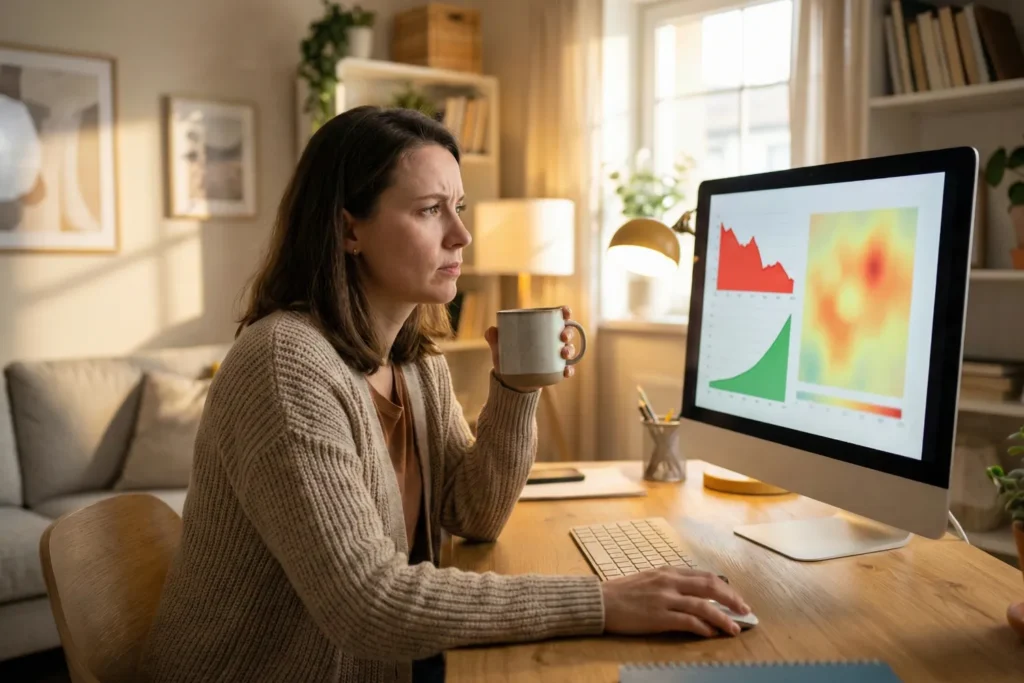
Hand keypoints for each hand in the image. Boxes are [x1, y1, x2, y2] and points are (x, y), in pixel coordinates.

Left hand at [485, 306, 578, 389]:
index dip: (565, 312)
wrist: (510, 382)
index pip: (557, 317)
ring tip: (564, 354)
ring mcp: (556, 357)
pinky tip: (566, 371)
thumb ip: (493, 338)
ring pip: (569, 349)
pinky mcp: (556, 371)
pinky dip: (569, 369)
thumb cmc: (507, 358)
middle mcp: (553, 341)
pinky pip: (567, 369)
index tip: (565, 312)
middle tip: (562, 337)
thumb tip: (492, 330)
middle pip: (567, 332)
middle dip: (569, 332)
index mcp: (542, 330)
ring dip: (570, 350)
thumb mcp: (500, 347)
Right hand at [601, 568, 750, 637]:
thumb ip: (671, 584)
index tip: (736, 598)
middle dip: (731, 599)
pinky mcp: (658, 617)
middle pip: (710, 587)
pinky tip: (711, 634)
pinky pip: (688, 622)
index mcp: (668, 571)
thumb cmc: (622, 592)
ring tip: (735, 628)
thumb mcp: (649, 579)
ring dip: (723, 618)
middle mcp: (669, 581)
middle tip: (745, 610)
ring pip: (703, 606)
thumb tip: (694, 595)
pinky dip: (703, 628)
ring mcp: (665, 599)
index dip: (725, 588)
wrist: (600, 602)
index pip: (705, 576)